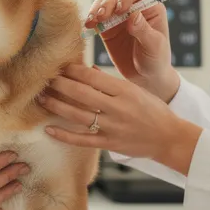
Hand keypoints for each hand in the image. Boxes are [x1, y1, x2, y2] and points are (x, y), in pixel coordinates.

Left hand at [38, 64, 201, 174]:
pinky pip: (82, 140)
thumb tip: (89, 71)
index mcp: (124, 91)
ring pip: (77, 115)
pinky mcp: (109, 144)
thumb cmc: (153, 111)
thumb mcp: (135, 90)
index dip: (73, 70)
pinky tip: (48, 129)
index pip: (92, 77)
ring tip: (40, 99)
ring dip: (56, 106)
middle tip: (44, 79)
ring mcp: (112, 127)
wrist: (169, 138)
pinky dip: (64, 135)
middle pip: (81, 94)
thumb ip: (111, 82)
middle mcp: (117, 108)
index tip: (60, 66)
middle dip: (60, 85)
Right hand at [86, 0, 177, 101]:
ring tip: (93, 21)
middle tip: (103, 16)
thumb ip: (143, 30)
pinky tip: (88, 26)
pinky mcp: (107, 28)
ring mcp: (119, 17)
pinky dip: (90, 19)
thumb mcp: (154, 46)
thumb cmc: (156, 60)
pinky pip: (96, 17)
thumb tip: (133, 14)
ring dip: (97, 9)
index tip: (121, 9)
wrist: (145, 78)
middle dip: (109, 3)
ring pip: (104, 3)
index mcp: (151, 8)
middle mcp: (134, 8)